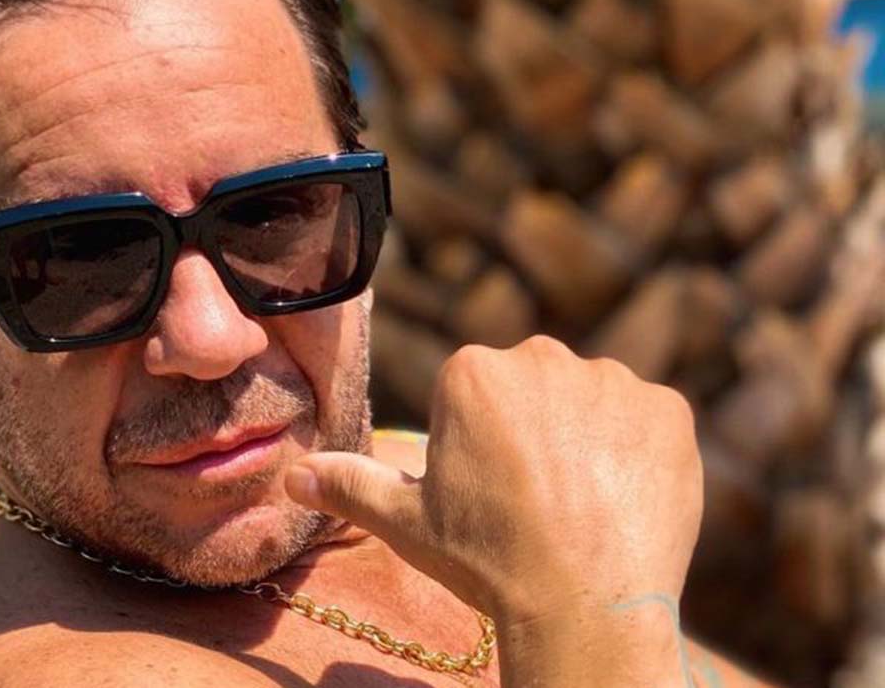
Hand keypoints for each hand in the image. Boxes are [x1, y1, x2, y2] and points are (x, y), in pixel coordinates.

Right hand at [285, 337, 703, 685]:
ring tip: (581, 505)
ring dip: (587, 438)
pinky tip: (623, 500)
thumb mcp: (407, 522)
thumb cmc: (486, 559)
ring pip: (591, 402)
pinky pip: (647, 420)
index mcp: (472, 371)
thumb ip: (350, 482)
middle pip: (533, 388)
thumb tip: (293, 472)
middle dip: (532, 432)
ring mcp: (612, 380)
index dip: (479, 449)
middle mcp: (542, 356)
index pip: (475, 396)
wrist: (585, 605)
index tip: (489, 493)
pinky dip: (639, 452)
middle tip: (533, 500)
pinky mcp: (668, 409)